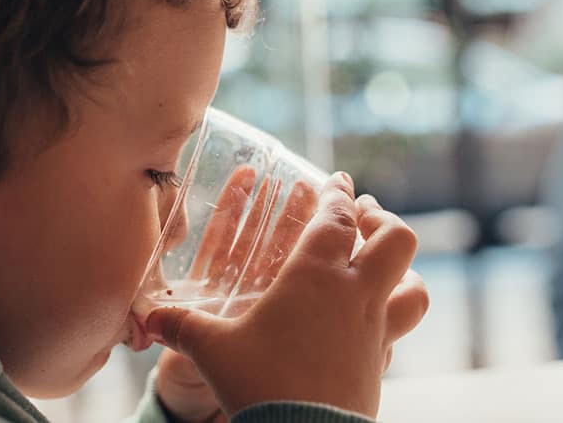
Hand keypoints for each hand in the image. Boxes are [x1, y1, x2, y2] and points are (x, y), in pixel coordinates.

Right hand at [146, 171, 428, 417]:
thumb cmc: (258, 382)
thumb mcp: (211, 348)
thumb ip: (182, 325)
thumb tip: (149, 317)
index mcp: (316, 275)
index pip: (337, 218)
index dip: (336, 194)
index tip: (336, 181)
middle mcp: (355, 295)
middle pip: (395, 240)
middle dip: (382, 221)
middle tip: (364, 216)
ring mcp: (375, 330)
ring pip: (414, 286)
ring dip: (403, 270)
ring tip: (385, 267)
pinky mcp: (381, 364)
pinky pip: (400, 329)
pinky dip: (393, 315)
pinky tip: (371, 321)